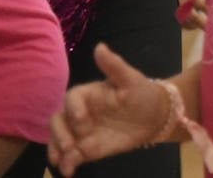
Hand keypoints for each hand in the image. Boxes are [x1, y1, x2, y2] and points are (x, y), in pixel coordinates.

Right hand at [48, 44, 166, 175]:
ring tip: (64, 162)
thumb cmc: (142, 93)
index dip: (73, 109)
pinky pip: (70, 156)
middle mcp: (79, 113)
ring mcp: (80, 132)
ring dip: (57, 151)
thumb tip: (99, 46)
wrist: (155, 117)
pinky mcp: (86, 148)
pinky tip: (68, 171)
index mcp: (88, 93)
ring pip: (59, 140)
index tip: (82, 120)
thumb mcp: (131, 78)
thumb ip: (113, 65)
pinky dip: (65, 164)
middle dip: (59, 134)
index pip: (71, 98)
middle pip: (58, 121)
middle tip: (69, 146)